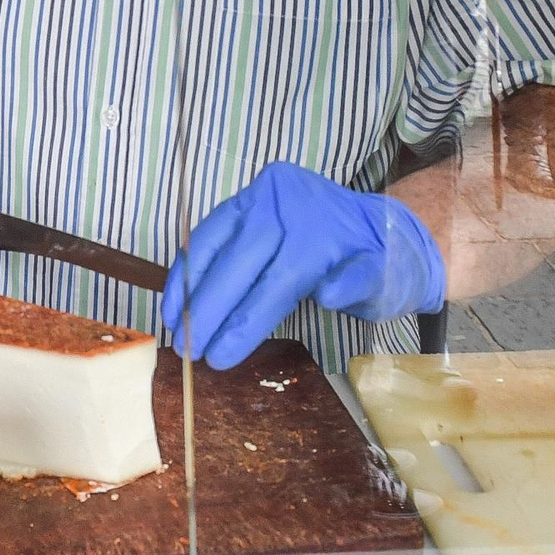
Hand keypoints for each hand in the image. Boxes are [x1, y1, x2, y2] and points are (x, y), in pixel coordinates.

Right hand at [161, 162, 445, 369]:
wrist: (378, 225)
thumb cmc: (379, 263)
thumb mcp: (384, 282)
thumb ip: (358, 286)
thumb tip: (329, 293)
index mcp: (318, 231)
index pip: (272, 284)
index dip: (241, 324)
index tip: (218, 358)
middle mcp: (285, 204)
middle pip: (234, 264)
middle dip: (206, 311)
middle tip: (187, 350)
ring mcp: (261, 195)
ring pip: (211, 243)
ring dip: (186, 287)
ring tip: (171, 325)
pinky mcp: (245, 197)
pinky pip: (209, 233)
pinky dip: (189, 266)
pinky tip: (176, 296)